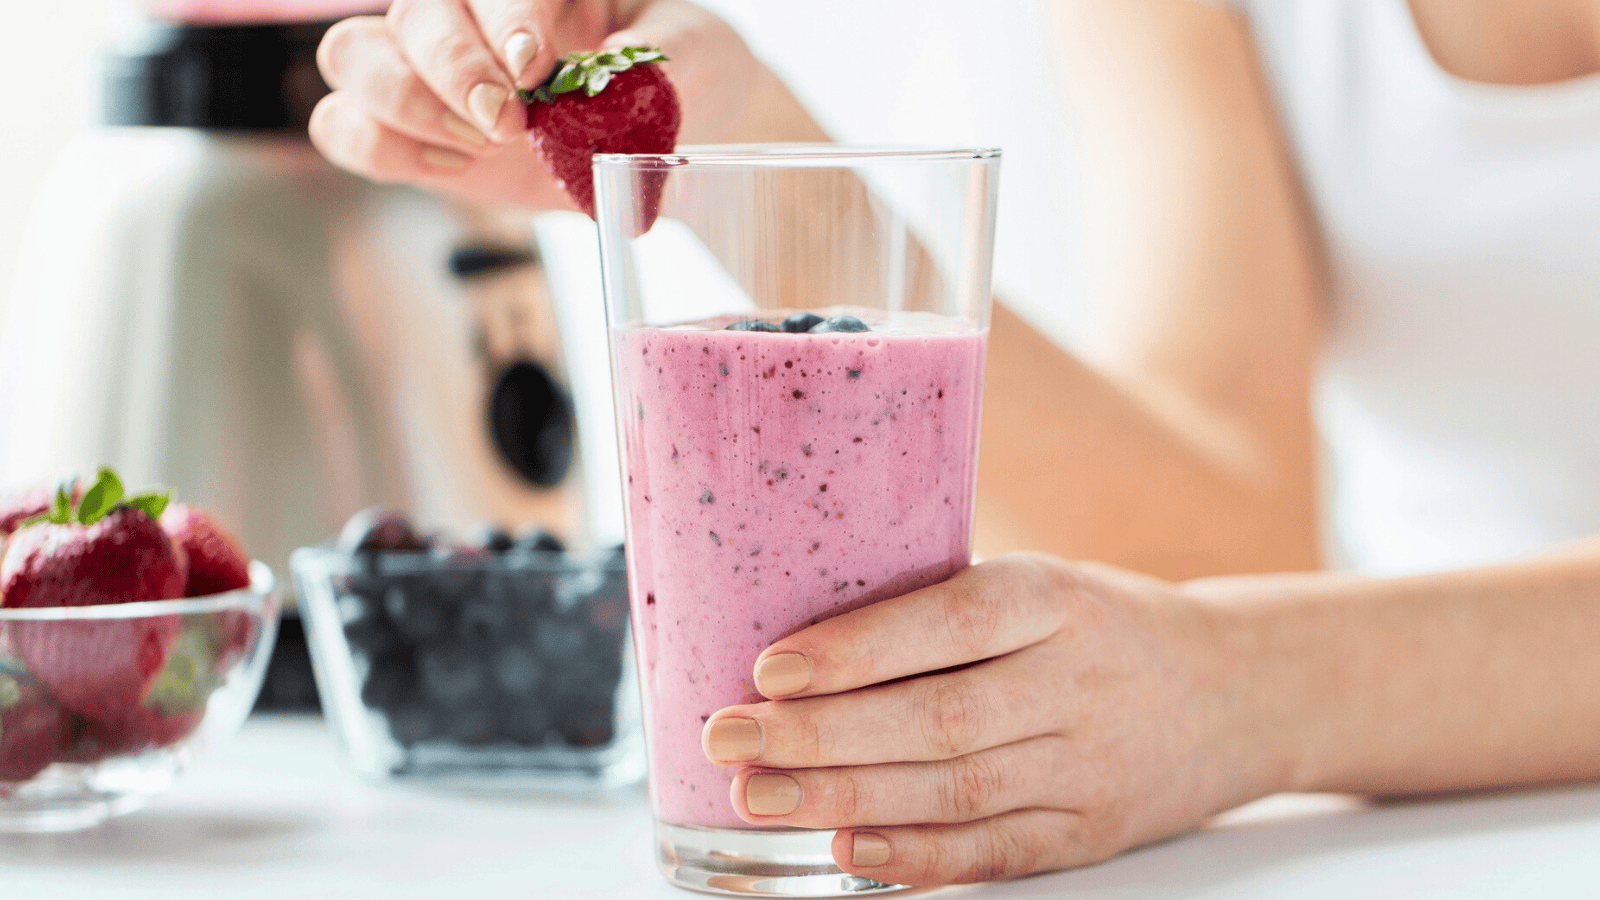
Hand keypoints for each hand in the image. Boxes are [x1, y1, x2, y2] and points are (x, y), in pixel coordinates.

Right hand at [307, 0, 766, 207]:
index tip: (534, 63)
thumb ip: (657, 57)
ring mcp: (428, 69)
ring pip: (353, 55)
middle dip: (454, 66)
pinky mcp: (414, 131)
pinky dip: (380, 147)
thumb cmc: (682, 69)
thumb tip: (617, 77)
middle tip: (508, 121)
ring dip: (405, 101)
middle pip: (414, 12)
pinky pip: (345, 126)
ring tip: (478, 143)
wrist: (684, 125)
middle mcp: (466, 11)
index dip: (504, 14)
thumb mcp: (691, 52)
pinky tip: (453, 165)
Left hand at [700, 553, 1291, 884]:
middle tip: (729, 741)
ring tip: (759, 797)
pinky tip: (850, 854)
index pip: (949, 622)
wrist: (1236, 691)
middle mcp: (1077, 681)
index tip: (769, 669)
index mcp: (1056, 599)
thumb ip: (944, 611)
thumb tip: (801, 646)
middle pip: (938, 717)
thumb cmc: (1102, 627)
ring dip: (847, 799)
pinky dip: (920, 858)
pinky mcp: (1094, 831)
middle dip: (821, 735)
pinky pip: (998, 852)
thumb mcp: (1042, 586)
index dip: (856, 650)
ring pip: (956, 791)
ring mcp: (1091, 764)